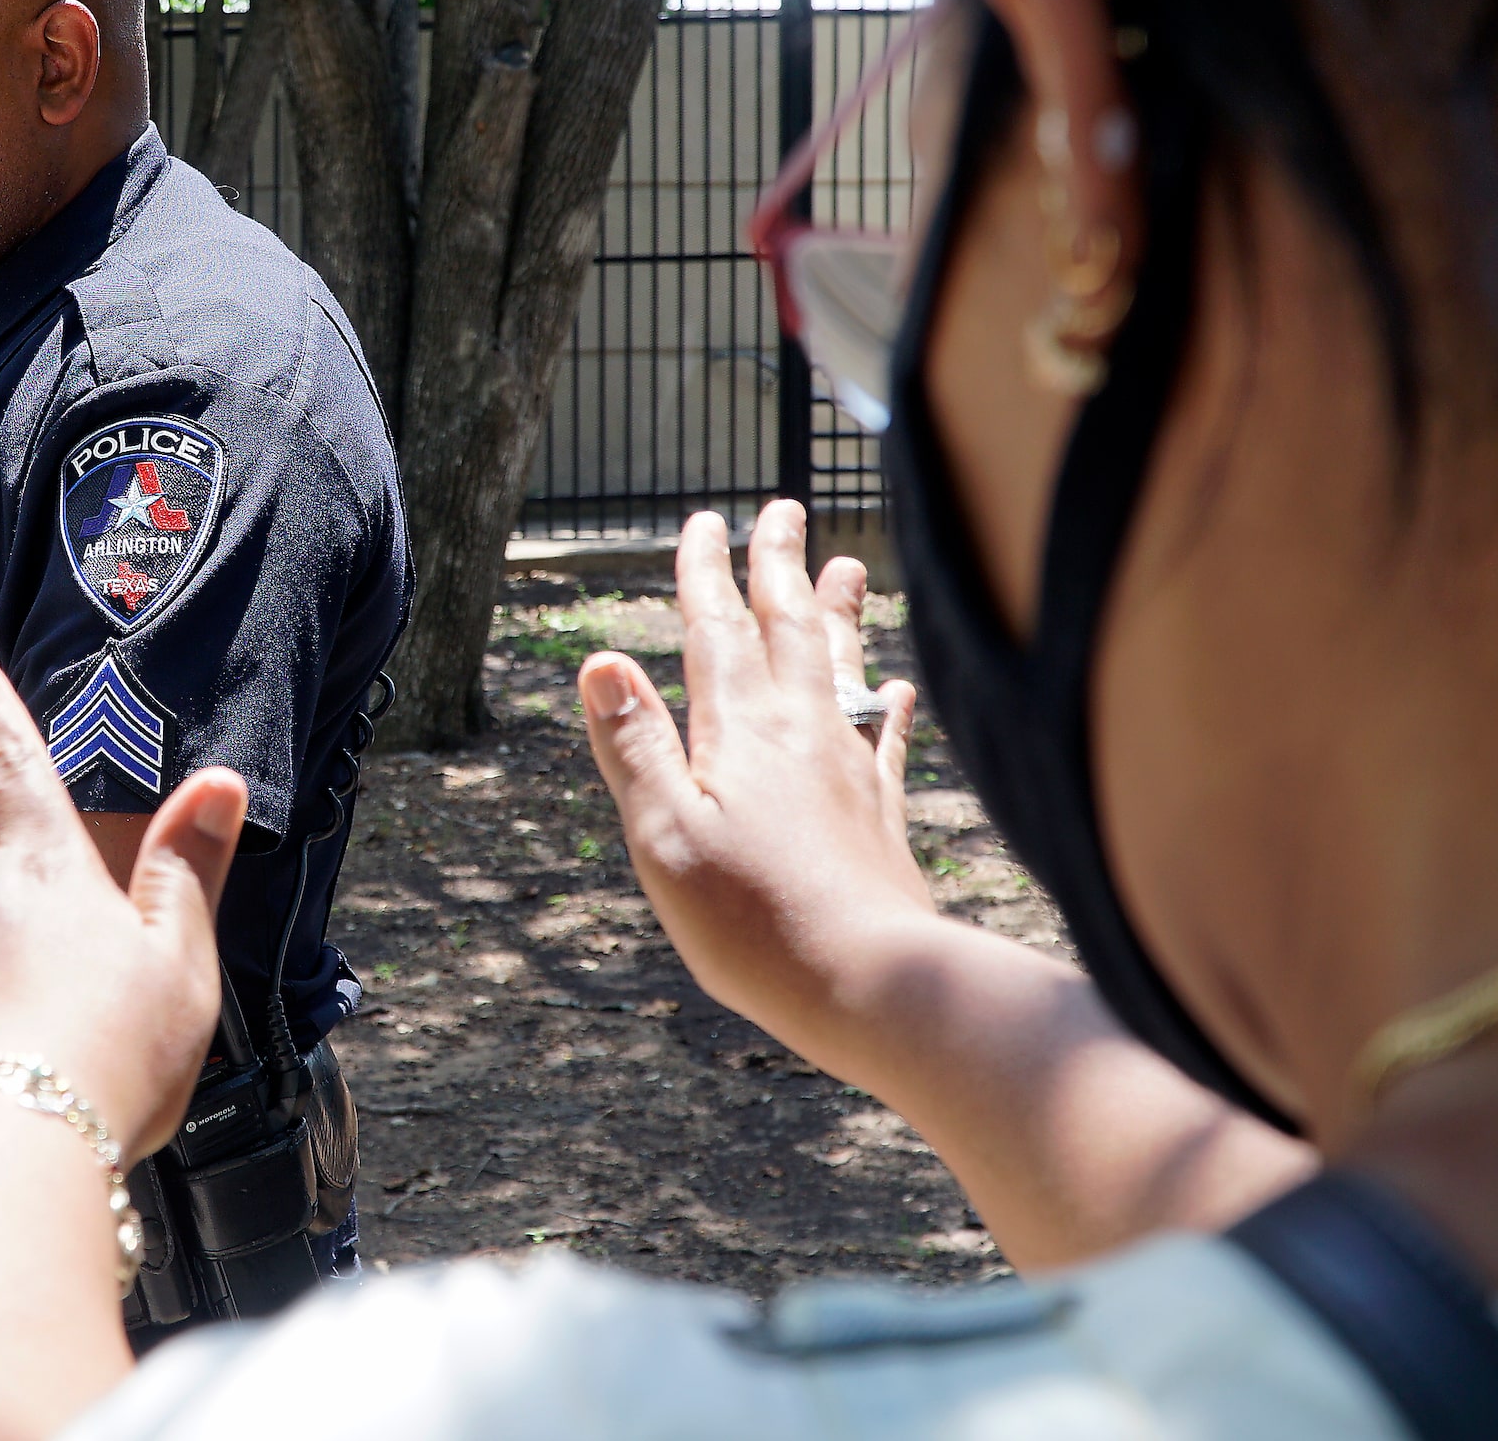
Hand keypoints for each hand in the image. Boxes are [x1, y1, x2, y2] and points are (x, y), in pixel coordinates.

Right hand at [581, 501, 938, 1064]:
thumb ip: (634, 748)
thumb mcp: (665, 838)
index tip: (703, 523)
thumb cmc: (755, 925)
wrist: (875, 986)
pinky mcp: (882, 816)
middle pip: (790, 630)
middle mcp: (802, 734)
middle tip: (782, 511)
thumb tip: (600, 660)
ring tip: (847, 566)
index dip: (706, 574)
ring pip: (844, 668)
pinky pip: (885, 736)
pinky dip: (888, 702)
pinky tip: (898, 687)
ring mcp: (850, 771)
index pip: (717, 632)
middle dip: (779, 567)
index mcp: (741, 734)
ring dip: (839, 613)